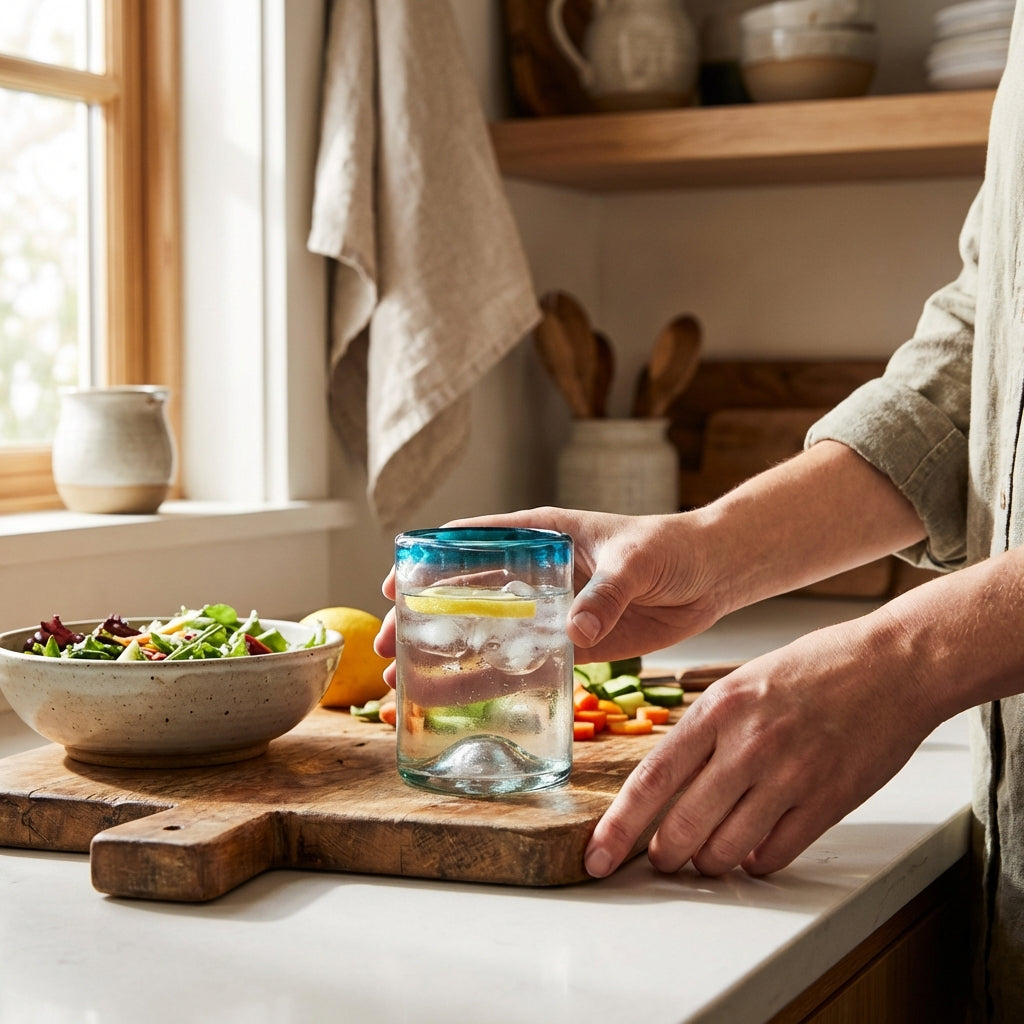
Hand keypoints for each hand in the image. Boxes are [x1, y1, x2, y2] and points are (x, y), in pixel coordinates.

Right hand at [374, 507, 727, 688]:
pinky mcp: (573, 642)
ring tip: (404, 685)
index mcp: (541, 534)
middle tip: (385, 649)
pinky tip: (461, 700)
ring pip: (487, 632)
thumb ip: (605, 594)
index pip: (470, 543)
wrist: (714, 574)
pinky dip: (492, 680)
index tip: (390, 586)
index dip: (425, 563)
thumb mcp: (636, 561)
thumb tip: (572, 634)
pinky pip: (525, 662)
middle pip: (464, 593)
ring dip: (447, 656)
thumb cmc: (673, 547)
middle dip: (422, 619)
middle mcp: (537, 572)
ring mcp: (551, 608)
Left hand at [584, 619, 937, 877]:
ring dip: (710, 862)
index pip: (652, 781)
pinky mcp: (828, 802)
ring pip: (726, 851)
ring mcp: (789, 777)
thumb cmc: (815, 669)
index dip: (618, 827)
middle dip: (664, 855)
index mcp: (717, 709)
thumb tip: (668, 782)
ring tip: (711, 852)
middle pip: (683, 827)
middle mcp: (747, 745)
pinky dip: (757, 860)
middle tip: (663, 858)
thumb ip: (705, 732)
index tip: (597, 856)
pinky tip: (755, 846)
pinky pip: (775, 855)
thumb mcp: (741, 684)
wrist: (892, 664)